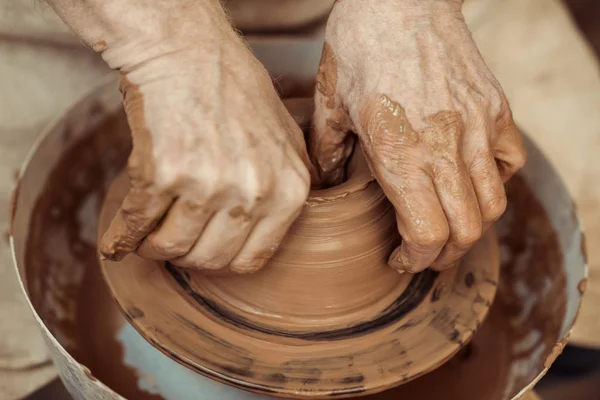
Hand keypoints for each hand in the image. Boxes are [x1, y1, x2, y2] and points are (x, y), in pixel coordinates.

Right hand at [100, 27, 311, 273]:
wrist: (188, 52)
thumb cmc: (236, 90)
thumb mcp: (285, 137)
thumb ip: (290, 182)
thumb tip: (285, 221)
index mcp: (289, 191)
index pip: (252, 259)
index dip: (222, 261)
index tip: (205, 252)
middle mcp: (253, 193)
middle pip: (209, 260)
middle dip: (186, 255)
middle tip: (174, 239)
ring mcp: (209, 185)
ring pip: (171, 247)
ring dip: (154, 247)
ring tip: (150, 236)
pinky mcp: (164, 175)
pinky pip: (136, 225)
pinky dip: (121, 239)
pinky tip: (117, 242)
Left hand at [309, 0, 525, 272]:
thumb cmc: (360, 43)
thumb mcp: (330, 100)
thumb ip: (327, 151)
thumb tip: (324, 184)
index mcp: (400, 152)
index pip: (425, 233)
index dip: (415, 259)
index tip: (401, 260)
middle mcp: (445, 147)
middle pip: (465, 230)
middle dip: (443, 255)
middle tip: (423, 254)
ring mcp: (478, 127)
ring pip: (493, 204)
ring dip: (471, 227)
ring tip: (448, 225)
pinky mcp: (497, 109)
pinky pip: (510, 163)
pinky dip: (495, 182)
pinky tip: (469, 178)